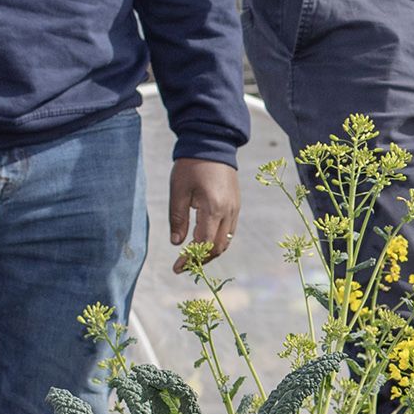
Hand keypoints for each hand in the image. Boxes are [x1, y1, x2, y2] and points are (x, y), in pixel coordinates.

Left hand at [168, 159, 240, 273]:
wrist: (212, 145)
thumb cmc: (191, 167)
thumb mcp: (178, 191)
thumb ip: (178, 219)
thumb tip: (177, 243)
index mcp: (213, 208)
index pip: (203, 244)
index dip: (190, 259)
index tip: (177, 268)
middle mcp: (228, 212)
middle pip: (218, 247)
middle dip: (201, 260)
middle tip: (184, 265)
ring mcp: (235, 209)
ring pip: (226, 241)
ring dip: (210, 253)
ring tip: (193, 257)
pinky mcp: (236, 206)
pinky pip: (229, 231)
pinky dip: (217, 242)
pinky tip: (204, 242)